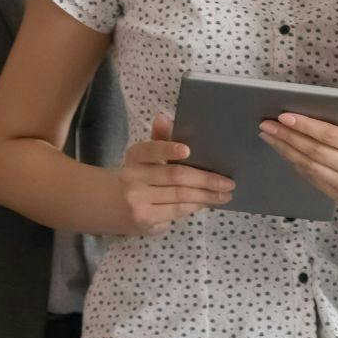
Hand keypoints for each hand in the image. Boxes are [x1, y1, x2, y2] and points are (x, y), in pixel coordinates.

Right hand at [114, 112, 234, 234]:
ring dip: (206, 196)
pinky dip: (195, 206)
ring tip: (224, 195)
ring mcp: (137, 201)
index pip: (151, 150)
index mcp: (135, 156)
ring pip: (180, 196)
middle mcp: (133, 177)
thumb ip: (159, 139)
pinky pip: (176, 211)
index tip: (187, 150)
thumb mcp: (144, 157)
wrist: (109, 205)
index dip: (168, 149)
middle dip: (206, 180)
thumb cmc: (137, 176)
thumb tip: (164, 118)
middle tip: (228, 183)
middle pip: (175, 176)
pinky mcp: (144, 220)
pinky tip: (207, 203)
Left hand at [259, 100, 337, 204]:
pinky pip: (309, 177)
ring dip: (284, 149)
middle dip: (287, 136)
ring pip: (308, 165)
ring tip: (269, 135)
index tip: (284, 116)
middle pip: (314, 151)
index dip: (305, 125)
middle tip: (267, 124)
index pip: (329, 135)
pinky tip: (282, 150)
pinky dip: (293, 161)